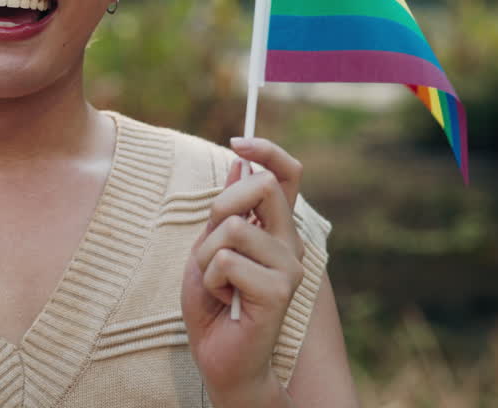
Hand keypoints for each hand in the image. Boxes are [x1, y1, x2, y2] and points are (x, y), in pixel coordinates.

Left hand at [181, 137, 304, 407]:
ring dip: (207, 256)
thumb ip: (225, 212)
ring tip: (216, 283)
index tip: (238, 141)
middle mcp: (290, 243)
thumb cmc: (213, 304)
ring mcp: (290, 266)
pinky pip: (227, 261)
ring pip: (233, 228)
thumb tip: (241, 166)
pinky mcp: (280, 290)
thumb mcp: (209, 247)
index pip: (286, 175)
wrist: (219, 357)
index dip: (267, 151)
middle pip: (261, 187)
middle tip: (211, 246)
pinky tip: (224, 301)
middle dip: (221, 207)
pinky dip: (211, 280)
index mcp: (276, 229)